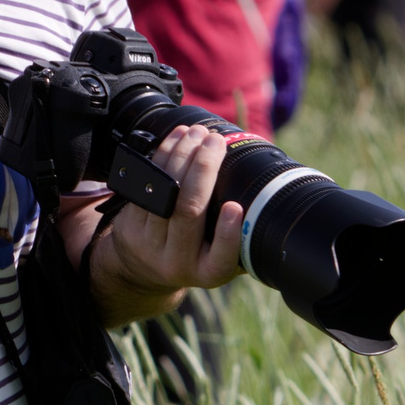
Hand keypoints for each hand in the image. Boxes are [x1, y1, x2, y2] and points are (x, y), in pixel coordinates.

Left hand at [92, 126, 245, 313]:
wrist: (144, 270)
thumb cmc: (196, 256)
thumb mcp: (220, 257)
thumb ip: (243, 237)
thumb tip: (274, 193)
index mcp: (209, 272)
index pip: (221, 258)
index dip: (229, 234)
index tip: (235, 208)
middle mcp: (178, 261)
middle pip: (188, 212)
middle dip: (203, 169)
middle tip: (216, 141)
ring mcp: (150, 243)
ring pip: (165, 194)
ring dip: (182, 155)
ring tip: (198, 133)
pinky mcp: (130, 224)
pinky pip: (147, 184)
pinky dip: (163, 155)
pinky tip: (177, 138)